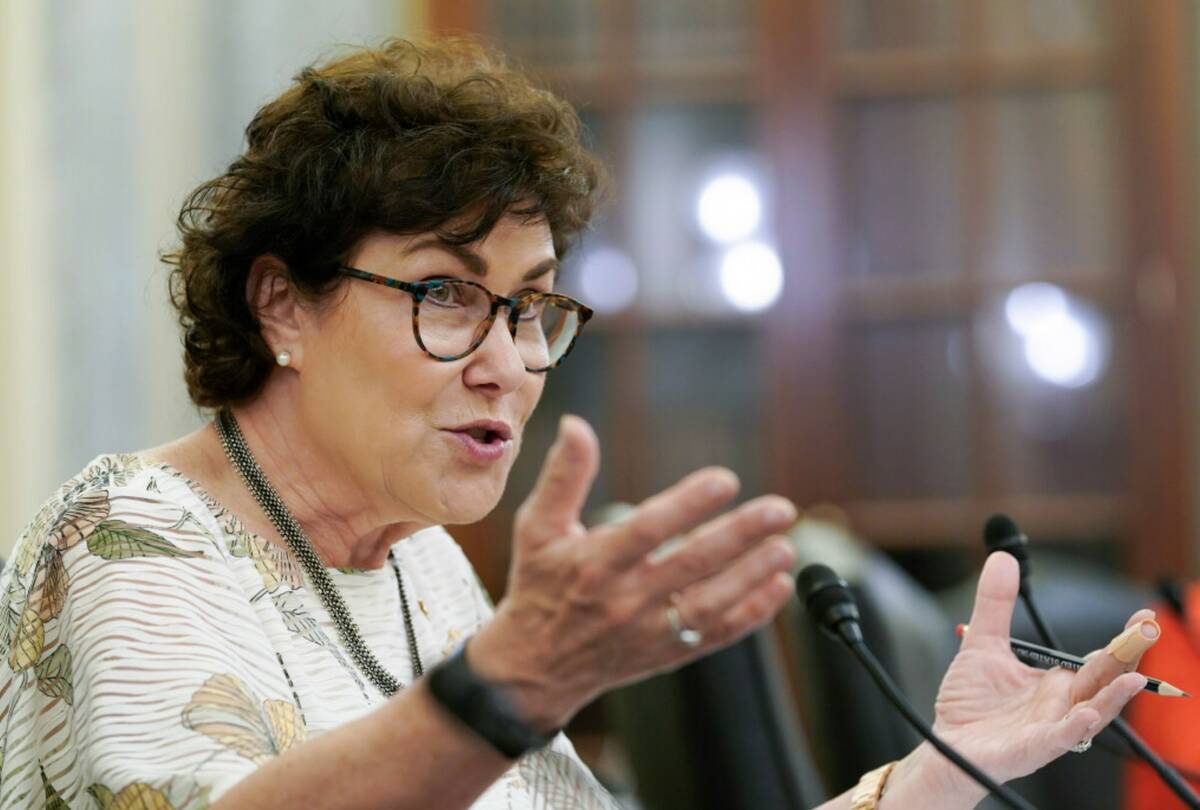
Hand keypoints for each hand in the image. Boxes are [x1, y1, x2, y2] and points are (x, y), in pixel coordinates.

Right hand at [469, 414, 796, 729]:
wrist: (535, 668)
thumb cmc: (539, 585)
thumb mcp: (537, 527)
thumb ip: (563, 476)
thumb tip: (575, 424)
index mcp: (594, 564)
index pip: (647, 530)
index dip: (687, 505)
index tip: (725, 480)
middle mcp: (624, 600)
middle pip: (691, 565)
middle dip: (739, 535)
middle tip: (780, 509)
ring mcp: (648, 632)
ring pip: (710, 604)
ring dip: (752, 576)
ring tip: (786, 547)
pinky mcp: (666, 654)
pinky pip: (716, 635)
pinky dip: (751, 614)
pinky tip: (778, 588)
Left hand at [892, 552, 1154, 804]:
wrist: (946, 746)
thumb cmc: (970, 702)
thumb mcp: (982, 643)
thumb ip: (995, 604)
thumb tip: (1002, 558)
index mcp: (1057, 682)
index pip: (1099, 659)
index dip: (1122, 639)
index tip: (1143, 616)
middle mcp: (1062, 704)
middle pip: (1104, 680)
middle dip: (1127, 657)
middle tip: (1146, 631)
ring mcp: (1051, 728)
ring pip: (1092, 712)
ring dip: (1114, 697)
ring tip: (1134, 678)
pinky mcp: (1033, 748)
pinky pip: (1060, 739)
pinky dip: (1075, 728)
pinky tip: (1086, 715)